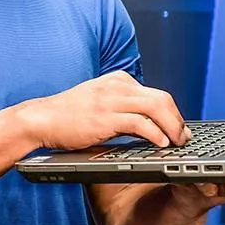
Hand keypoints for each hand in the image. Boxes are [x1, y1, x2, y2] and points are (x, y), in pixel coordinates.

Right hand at [14, 71, 190, 150]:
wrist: (41, 119)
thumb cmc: (68, 116)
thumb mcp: (99, 103)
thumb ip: (122, 108)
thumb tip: (147, 125)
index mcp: (118, 80)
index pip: (156, 94)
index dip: (172, 114)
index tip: (177, 129)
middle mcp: (118, 85)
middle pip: (162, 98)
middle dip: (177, 120)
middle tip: (184, 138)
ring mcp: (112, 99)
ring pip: (156, 107)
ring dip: (172, 127)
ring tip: (177, 142)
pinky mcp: (105, 116)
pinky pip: (140, 122)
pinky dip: (155, 133)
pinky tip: (161, 143)